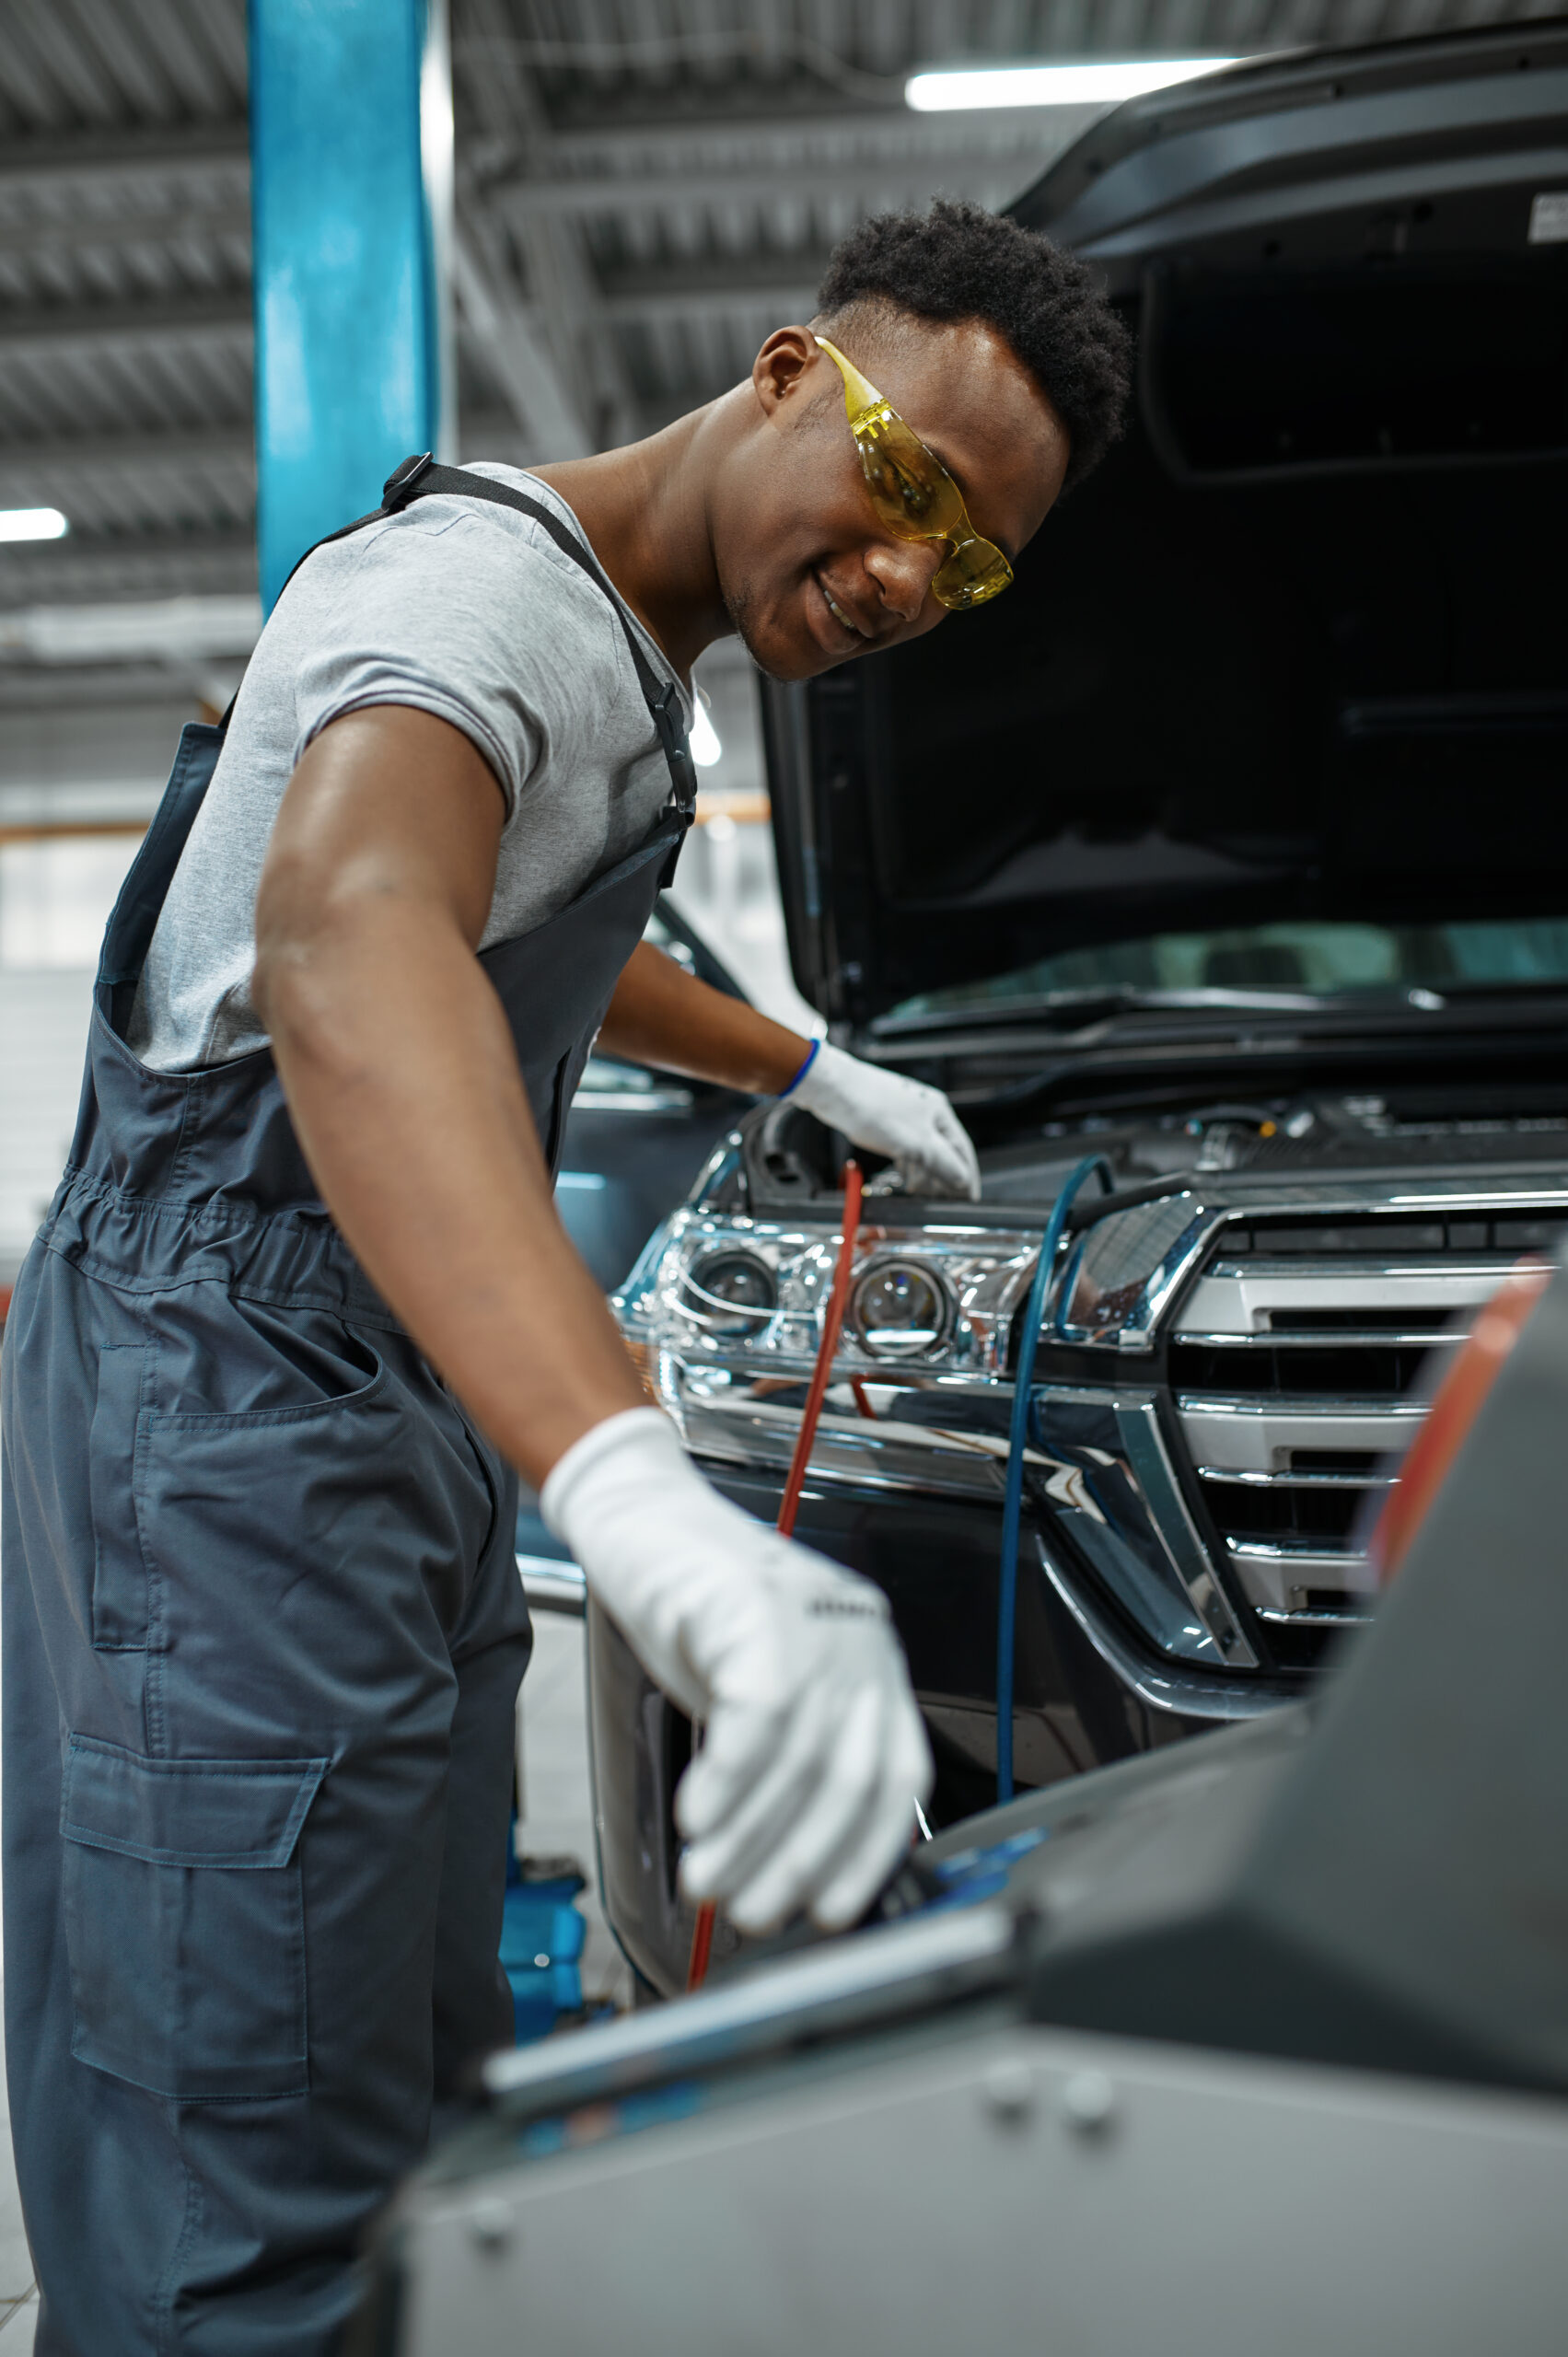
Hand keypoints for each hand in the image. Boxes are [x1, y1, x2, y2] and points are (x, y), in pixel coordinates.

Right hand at [542, 1409, 932, 1932]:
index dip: (868, 1853)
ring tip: (708, 1878)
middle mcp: (859, 1638)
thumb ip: (786, 1757)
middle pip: (850, 1776)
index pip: (898, 1776)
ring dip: (750, 1836)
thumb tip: (789, 1859)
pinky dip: (727, 1781)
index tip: (830, 1907)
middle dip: (798, 1860)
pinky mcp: (760, 1606)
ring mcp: (816, 1618)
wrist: (640, 1515)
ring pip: (801, 1755)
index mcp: (871, 1662)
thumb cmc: (697, 1604)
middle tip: (751, 1908)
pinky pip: (758, 1716)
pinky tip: (697, 1815)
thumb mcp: (758, 1687)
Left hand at [789, 1041, 980, 1200]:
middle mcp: (926, 1112)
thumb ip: (942, 1162)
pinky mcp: (887, 1120)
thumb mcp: (914, 1143)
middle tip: (941, 1200)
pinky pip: (906, 1146)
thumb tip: (963, 1178)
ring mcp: (906, 1115)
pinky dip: (908, 1162)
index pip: (962, 1150)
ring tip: (919, 1191)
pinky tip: (903, 1174)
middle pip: (944, 1151)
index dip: (967, 1177)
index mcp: (939, 1113)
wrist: (834, 1090)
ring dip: (924, 1172)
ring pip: (923, 1149)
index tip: (969, 1198)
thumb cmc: (872, 1108)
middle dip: (944, 1177)